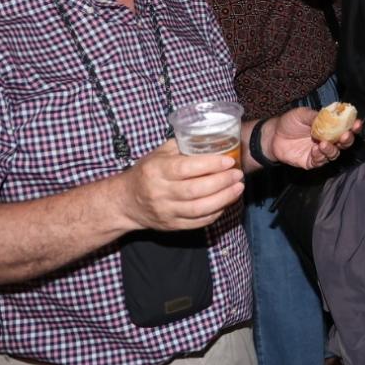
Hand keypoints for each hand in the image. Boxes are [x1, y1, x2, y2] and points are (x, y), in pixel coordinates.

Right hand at [118, 138, 244, 231]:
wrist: (126, 202)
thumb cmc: (147, 173)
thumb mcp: (158, 154)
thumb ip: (182, 146)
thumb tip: (211, 138)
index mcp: (156, 171)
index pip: (185, 168)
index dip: (210, 165)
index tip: (229, 161)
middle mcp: (159, 192)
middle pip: (195, 190)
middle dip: (222, 182)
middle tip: (237, 174)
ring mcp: (166, 211)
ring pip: (199, 209)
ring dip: (223, 198)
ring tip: (238, 188)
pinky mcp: (172, 226)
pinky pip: (198, 222)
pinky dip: (216, 212)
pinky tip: (226, 202)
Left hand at [266, 107, 360, 170]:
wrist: (273, 135)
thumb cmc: (290, 122)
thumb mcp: (303, 114)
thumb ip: (316, 116)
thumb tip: (329, 118)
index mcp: (330, 127)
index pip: (346, 128)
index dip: (353, 127)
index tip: (356, 123)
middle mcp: (328, 140)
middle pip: (344, 144)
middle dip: (347, 140)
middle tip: (345, 136)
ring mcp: (320, 152)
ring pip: (334, 154)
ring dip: (332, 150)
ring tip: (323, 144)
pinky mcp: (311, 161)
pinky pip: (320, 162)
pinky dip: (319, 156)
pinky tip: (314, 150)